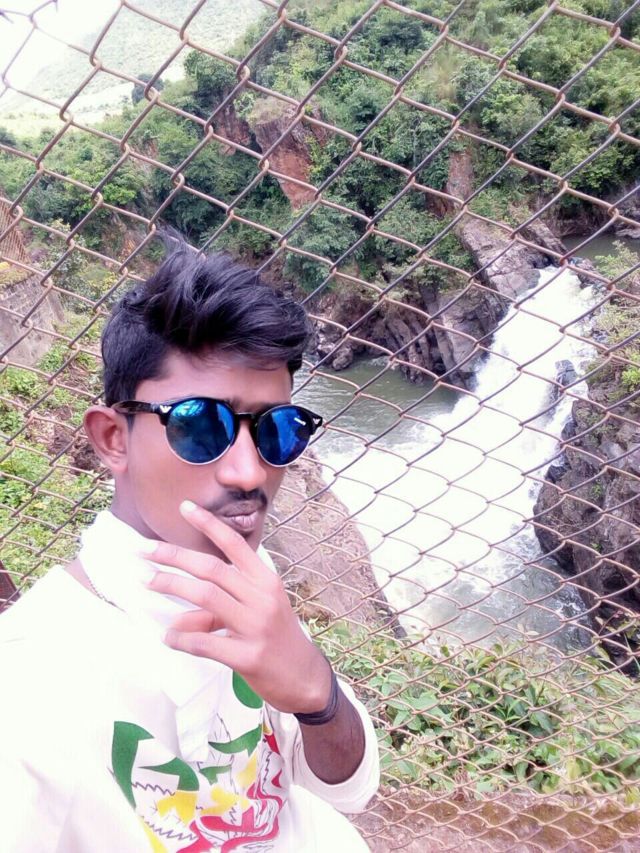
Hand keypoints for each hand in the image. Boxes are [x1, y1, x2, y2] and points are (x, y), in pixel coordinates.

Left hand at [145, 500, 331, 714]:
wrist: (304, 678)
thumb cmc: (277, 638)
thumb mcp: (253, 616)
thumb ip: (215, 613)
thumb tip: (176, 619)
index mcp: (265, 580)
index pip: (234, 544)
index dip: (209, 524)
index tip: (184, 507)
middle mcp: (261, 598)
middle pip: (212, 568)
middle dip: (174, 555)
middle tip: (144, 550)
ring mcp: (256, 626)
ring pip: (206, 597)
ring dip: (172, 586)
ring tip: (147, 581)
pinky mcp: (248, 656)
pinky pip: (206, 642)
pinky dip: (182, 638)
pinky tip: (167, 637)